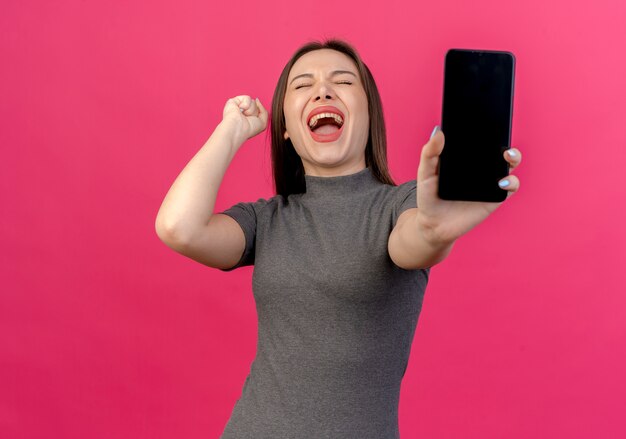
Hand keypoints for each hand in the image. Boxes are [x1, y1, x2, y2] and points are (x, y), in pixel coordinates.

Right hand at [221, 95, 268, 143]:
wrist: (237, 128)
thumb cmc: (248, 129)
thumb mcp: (263, 123)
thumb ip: (264, 111)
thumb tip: (257, 100)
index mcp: (249, 118)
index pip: (259, 110)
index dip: (258, 115)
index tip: (254, 122)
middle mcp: (244, 113)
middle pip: (256, 105)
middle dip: (255, 112)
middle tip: (247, 119)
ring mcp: (239, 107)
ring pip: (253, 102)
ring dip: (251, 110)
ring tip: (243, 115)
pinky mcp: (233, 101)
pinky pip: (247, 98)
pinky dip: (246, 104)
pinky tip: (240, 109)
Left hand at [415, 127, 522, 244]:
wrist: (433, 224)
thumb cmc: (429, 197)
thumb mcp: (425, 173)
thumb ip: (429, 153)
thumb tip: (438, 131)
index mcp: (467, 156)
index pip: (481, 137)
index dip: (487, 124)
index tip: (489, 112)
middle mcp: (482, 167)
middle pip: (500, 147)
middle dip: (505, 136)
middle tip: (501, 132)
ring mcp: (491, 181)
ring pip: (510, 164)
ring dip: (513, 157)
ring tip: (505, 154)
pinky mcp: (495, 198)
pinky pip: (510, 187)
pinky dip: (510, 182)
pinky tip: (500, 181)